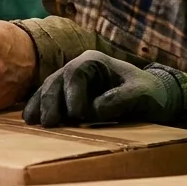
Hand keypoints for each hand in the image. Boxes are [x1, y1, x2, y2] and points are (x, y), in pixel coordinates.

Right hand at [23, 50, 186, 126]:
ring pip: (49, 89)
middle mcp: (80, 67)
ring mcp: (72, 81)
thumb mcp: (141, 94)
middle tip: (49, 124)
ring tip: (33, 122)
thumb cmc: (150, 93)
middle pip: (56, 80)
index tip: (77, 115)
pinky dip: (39, 108)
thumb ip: (120, 99)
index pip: (75, 73)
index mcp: (95, 61)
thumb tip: (93, 110)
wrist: (155, 98)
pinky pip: (49, 98)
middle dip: (50, 102)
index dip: (72, 94)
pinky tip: (31, 120)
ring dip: (40, 105)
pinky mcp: (69, 95)